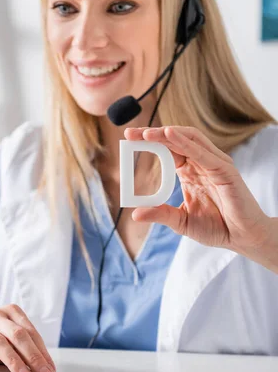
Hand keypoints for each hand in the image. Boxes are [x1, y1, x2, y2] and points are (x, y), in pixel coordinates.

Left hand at [124, 125, 270, 254]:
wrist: (242, 238)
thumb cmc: (216, 228)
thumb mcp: (181, 221)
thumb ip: (161, 215)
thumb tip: (135, 214)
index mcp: (190, 172)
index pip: (167, 149)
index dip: (150, 141)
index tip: (128, 138)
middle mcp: (201, 164)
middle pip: (176, 139)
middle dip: (153, 133)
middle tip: (131, 133)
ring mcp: (214, 164)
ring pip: (190, 140)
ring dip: (167, 134)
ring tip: (146, 133)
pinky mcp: (225, 171)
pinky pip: (203, 153)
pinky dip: (186, 143)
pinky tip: (170, 136)